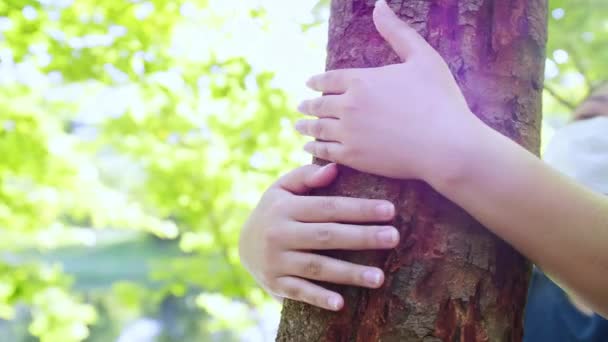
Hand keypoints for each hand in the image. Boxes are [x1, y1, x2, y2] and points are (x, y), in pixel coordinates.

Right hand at [238, 163, 399, 310]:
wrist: (242, 244)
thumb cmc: (274, 211)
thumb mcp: (282, 188)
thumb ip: (306, 176)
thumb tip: (334, 168)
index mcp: (285, 208)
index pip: (328, 207)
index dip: (359, 209)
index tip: (390, 210)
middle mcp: (280, 234)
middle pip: (327, 236)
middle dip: (362, 237)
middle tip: (393, 237)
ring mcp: (277, 261)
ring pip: (317, 267)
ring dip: (349, 273)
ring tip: (379, 277)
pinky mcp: (275, 283)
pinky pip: (300, 291)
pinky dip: (318, 298)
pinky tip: (340, 303)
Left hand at [295, 0, 482, 185]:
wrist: (445, 145)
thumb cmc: (440, 100)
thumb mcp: (422, 57)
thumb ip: (397, 31)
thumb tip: (379, 5)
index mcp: (361, 79)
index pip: (329, 79)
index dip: (317, 81)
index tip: (309, 84)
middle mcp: (348, 105)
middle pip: (320, 104)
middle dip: (308, 104)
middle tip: (300, 106)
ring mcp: (348, 132)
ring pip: (318, 128)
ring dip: (306, 126)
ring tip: (299, 126)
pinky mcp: (353, 157)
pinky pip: (325, 151)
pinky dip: (314, 148)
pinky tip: (310, 148)